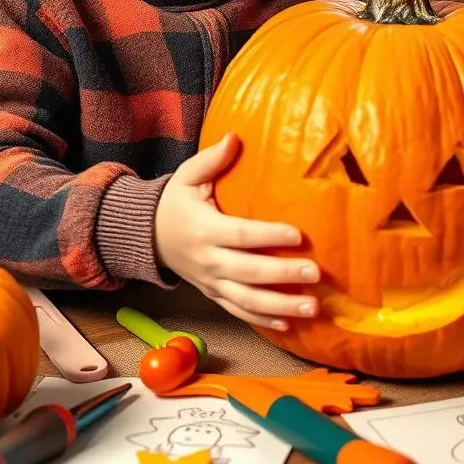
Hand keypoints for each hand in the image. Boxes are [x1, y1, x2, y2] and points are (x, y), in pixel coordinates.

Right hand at [155, 134, 320, 330]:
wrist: (148, 236)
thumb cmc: (175, 202)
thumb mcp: (187, 177)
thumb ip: (212, 160)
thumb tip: (235, 137)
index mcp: (204, 230)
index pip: (241, 235)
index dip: (268, 237)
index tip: (298, 235)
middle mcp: (208, 261)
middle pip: (249, 273)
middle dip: (283, 275)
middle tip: (315, 273)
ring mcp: (211, 283)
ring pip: (246, 301)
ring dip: (280, 307)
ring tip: (312, 308)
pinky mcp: (214, 295)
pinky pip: (239, 313)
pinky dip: (263, 321)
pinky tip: (289, 325)